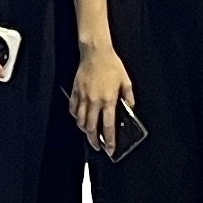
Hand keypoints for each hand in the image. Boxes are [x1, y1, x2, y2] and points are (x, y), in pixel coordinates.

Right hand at [70, 41, 134, 155]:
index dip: (109, 141)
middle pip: (91, 128)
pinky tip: (79, 119)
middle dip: (94, 140)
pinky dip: (75, 117)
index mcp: (108, 100)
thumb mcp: (125, 81)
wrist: (95, 52)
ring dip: (84, 131)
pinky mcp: (75, 92)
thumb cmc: (111, 65)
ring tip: (88, 134)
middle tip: (97, 146)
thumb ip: (129, 97)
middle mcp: (94, 101)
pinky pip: (73, 109)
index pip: (108, 126)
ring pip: (80, 121)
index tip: (110, 149)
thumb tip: (130, 108)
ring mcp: (83, 97)